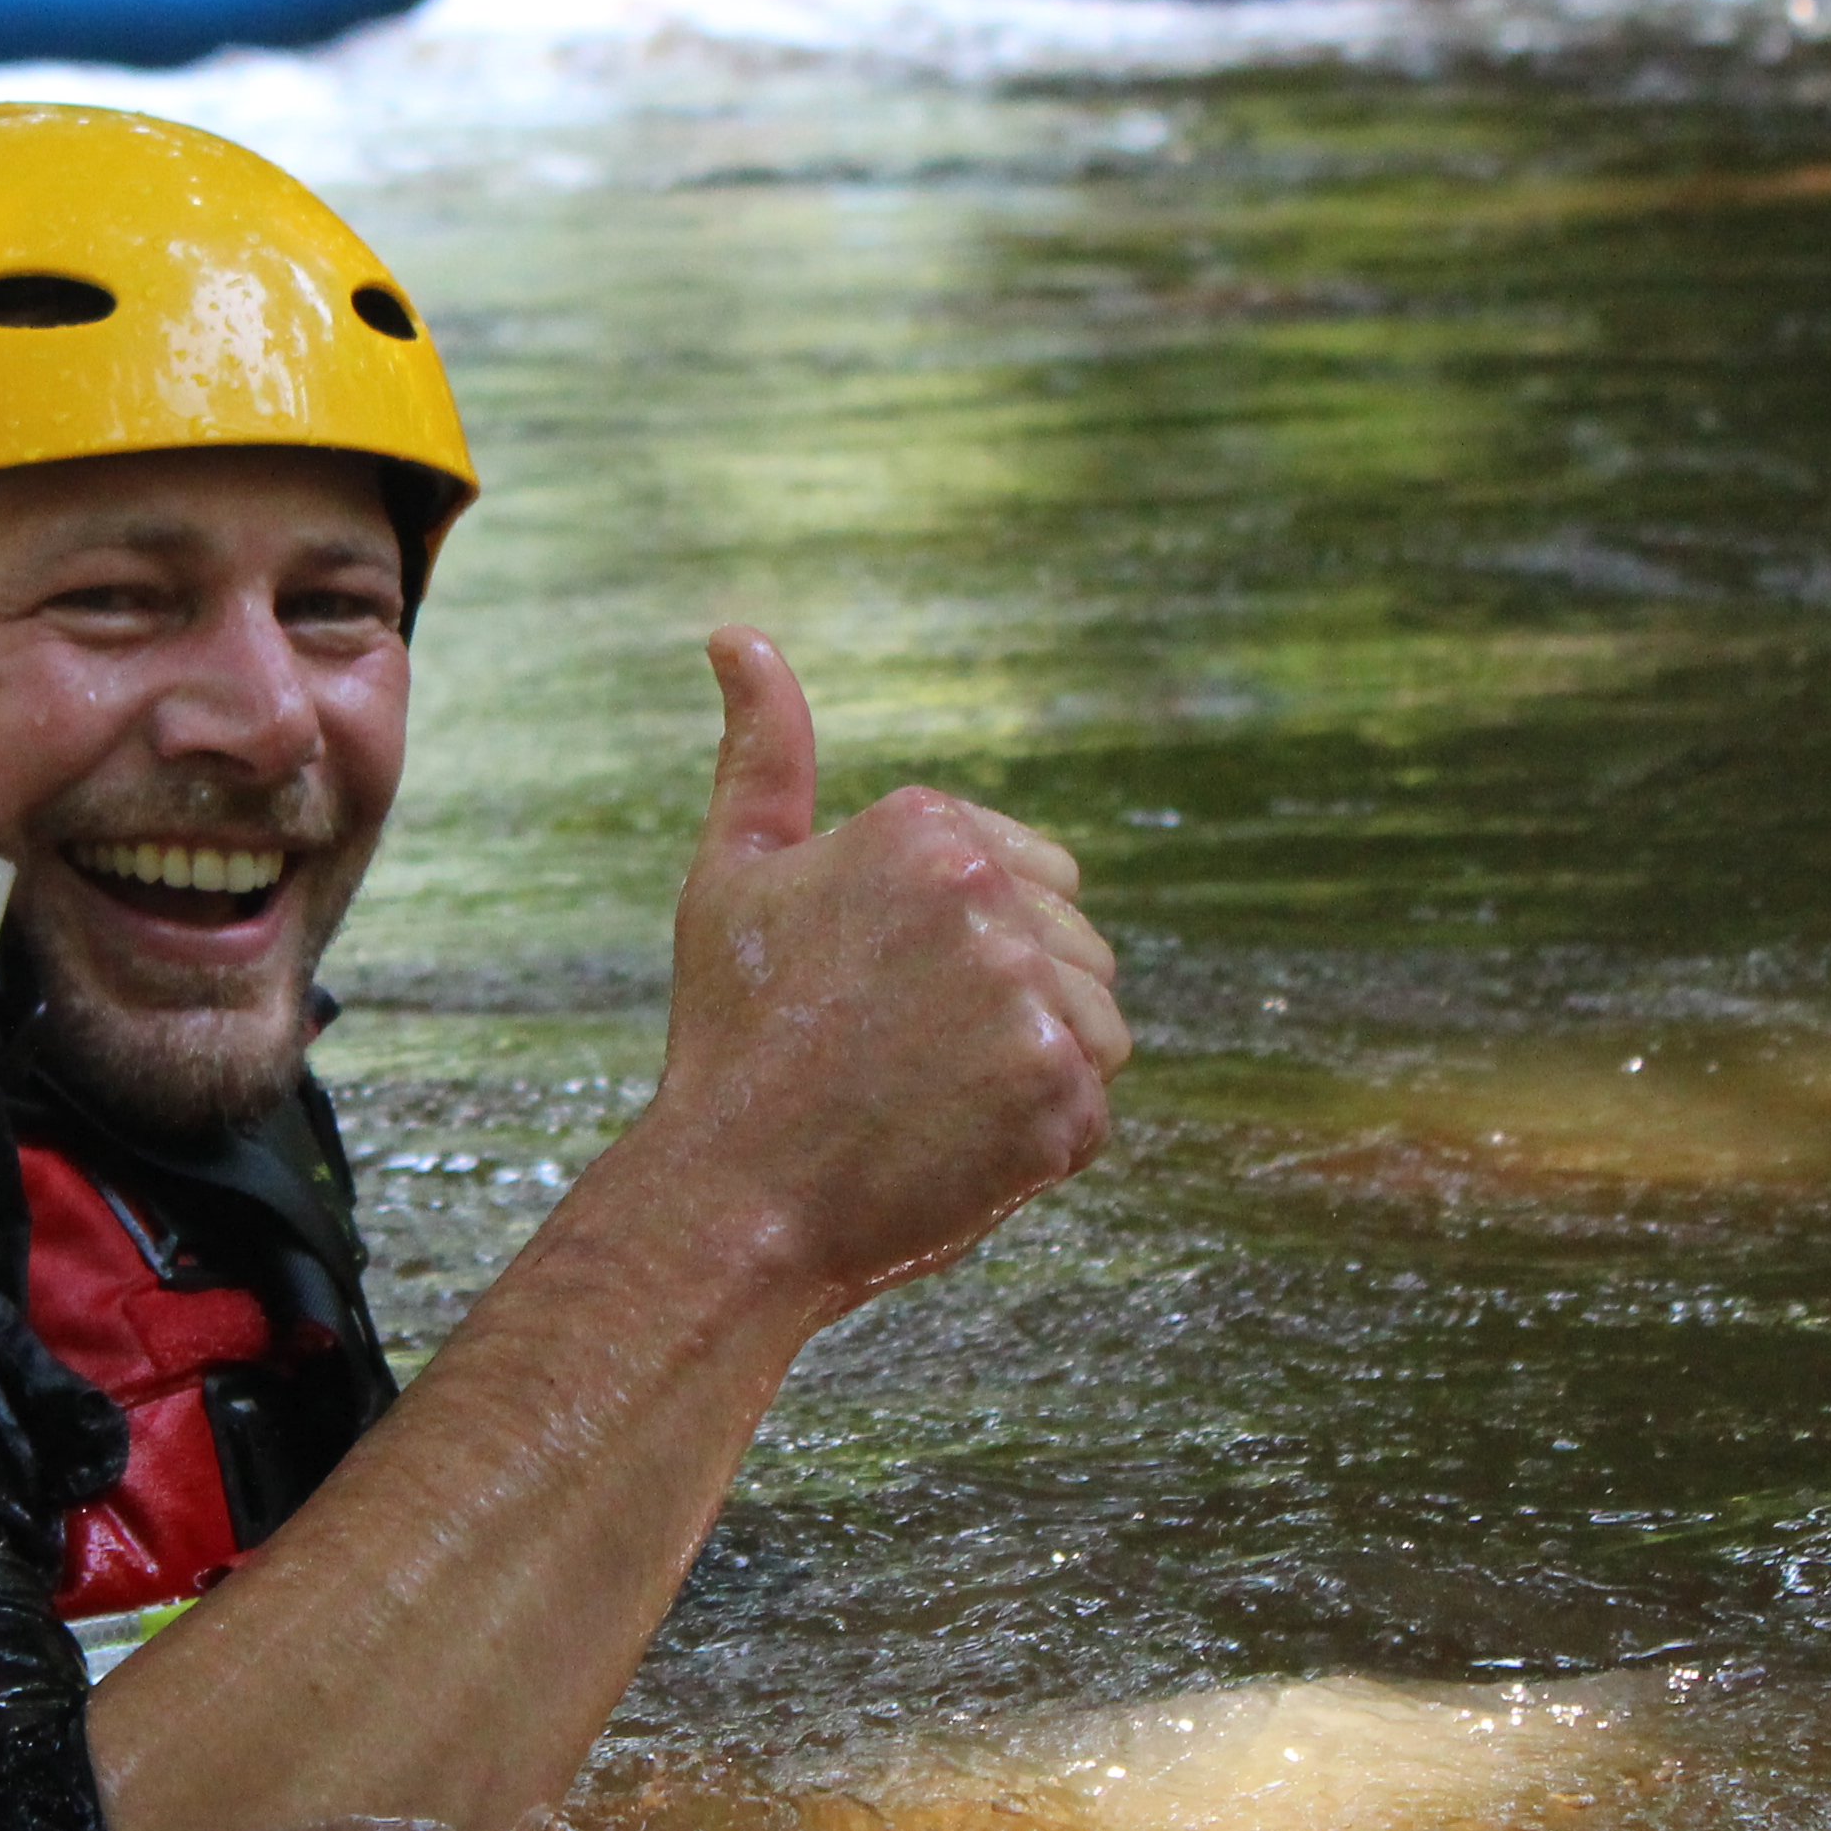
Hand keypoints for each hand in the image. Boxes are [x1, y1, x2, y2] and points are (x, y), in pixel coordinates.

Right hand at [624, 627, 1124, 1317]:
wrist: (730, 1199)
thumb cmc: (731, 1037)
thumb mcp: (734, 873)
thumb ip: (764, 749)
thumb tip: (738, 631)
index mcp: (925, 829)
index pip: (1039, 872)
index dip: (977, 945)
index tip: (892, 997)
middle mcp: (988, 896)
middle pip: (1079, 947)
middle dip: (1013, 1004)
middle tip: (902, 1059)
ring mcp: (1031, 998)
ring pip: (1100, 1027)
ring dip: (1034, 1073)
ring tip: (928, 1103)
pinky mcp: (1061, 1096)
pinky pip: (1092, 1114)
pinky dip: (1035, 1146)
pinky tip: (952, 1150)